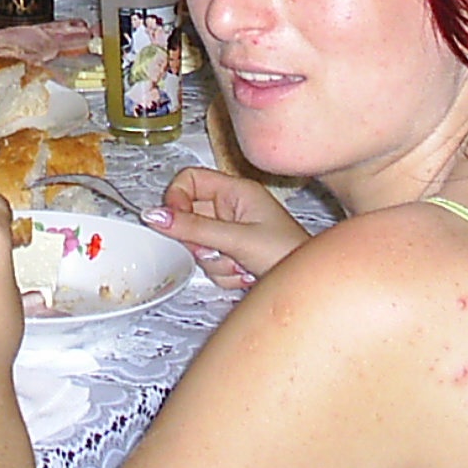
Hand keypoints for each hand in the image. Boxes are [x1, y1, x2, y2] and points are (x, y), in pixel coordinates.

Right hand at [149, 166, 305, 287]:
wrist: (312, 288)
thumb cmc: (289, 254)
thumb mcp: (237, 239)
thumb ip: (194, 228)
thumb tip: (155, 214)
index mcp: (236, 191)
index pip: (189, 180)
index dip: (175, 198)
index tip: (171, 221)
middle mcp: (232, 208)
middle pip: (189, 217)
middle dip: (200, 242)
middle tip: (217, 249)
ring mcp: (232, 231)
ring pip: (197, 245)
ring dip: (215, 262)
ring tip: (240, 264)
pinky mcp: (233, 253)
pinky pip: (209, 262)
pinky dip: (223, 274)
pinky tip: (244, 274)